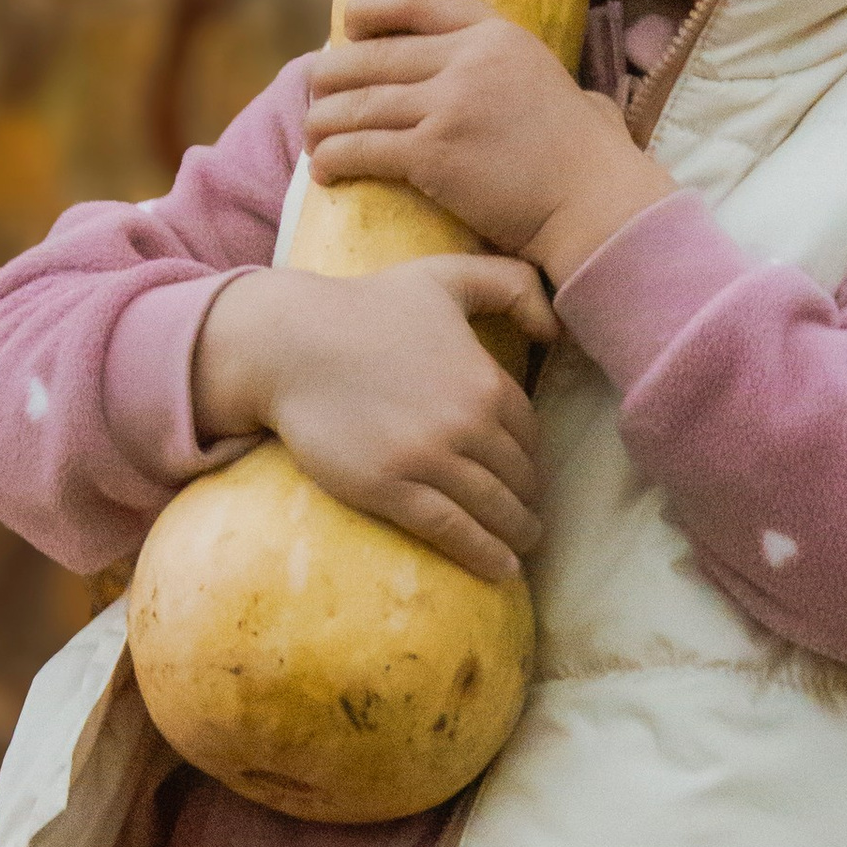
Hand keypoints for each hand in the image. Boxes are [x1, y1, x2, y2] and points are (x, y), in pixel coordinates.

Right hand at [192, 255, 554, 582]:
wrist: (290, 343)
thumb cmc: (366, 304)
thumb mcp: (445, 276)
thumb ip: (510, 283)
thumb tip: (556, 328)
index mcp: (485, 380)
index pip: (529, 435)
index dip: (532, 460)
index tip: (529, 478)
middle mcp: (467, 423)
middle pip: (517, 477)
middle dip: (528, 503)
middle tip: (530, 522)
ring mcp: (429, 458)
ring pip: (492, 509)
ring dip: (516, 534)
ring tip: (521, 549)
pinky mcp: (390, 487)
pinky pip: (452, 530)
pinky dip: (483, 555)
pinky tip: (502, 570)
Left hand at [306, 0, 673, 284]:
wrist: (597, 206)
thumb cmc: (591, 161)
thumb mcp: (565, 90)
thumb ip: (531, 78)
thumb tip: (542, 89)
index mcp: (499, 36)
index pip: (417, 1)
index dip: (371, 10)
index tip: (348, 27)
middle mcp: (471, 60)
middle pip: (373, 56)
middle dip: (332, 77)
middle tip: (317, 96)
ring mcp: (450, 105)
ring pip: (358, 103)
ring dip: (323, 121)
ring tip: (312, 137)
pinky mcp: (435, 154)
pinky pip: (363, 148)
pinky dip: (333, 157)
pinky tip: (324, 170)